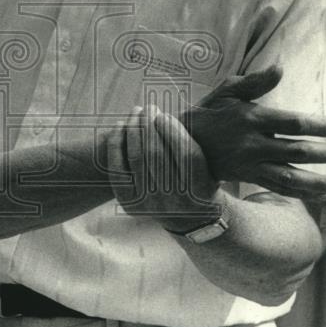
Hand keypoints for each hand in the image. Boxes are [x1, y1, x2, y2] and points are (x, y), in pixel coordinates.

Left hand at [107, 105, 221, 233]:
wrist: (190, 218)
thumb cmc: (200, 181)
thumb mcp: (209, 166)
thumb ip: (191, 143)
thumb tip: (161, 114)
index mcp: (199, 190)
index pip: (186, 155)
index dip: (173, 130)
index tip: (165, 114)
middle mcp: (174, 201)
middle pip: (156, 154)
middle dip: (149, 124)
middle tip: (149, 107)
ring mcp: (150, 204)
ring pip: (136, 158)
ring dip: (133, 129)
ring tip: (136, 112)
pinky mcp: (130, 203)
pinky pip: (117, 169)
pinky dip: (116, 144)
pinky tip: (120, 126)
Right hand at [178, 67, 325, 198]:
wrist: (185, 143)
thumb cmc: (211, 111)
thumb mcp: (228, 90)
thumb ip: (256, 82)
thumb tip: (280, 68)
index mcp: (251, 118)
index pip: (291, 123)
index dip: (317, 125)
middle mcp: (253, 144)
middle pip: (297, 151)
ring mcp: (251, 164)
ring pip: (290, 178)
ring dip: (319, 182)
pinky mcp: (249, 178)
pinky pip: (279, 189)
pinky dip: (302, 194)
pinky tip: (322, 195)